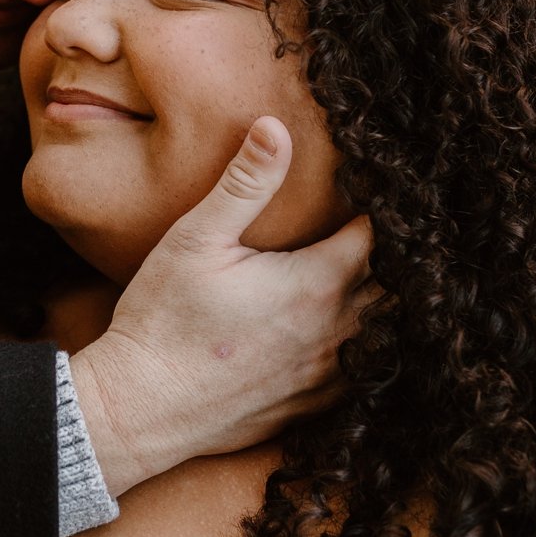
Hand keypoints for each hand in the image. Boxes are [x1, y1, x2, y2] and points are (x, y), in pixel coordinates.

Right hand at [68, 117, 374, 495]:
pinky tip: (353, 332)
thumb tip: (275, 126)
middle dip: (394, 257)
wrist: (139, 410)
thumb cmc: (161, 321)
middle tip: (384, 232)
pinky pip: (366, 373)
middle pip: (396, 286)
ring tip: (377, 276)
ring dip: (386, 303)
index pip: (379, 237)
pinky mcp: (315, 405)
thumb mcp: (196, 239)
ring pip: (387, 332)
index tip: (376, 192)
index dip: (382, 211)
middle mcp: (336, 333)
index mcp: (316, 285)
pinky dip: (369, 347)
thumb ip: (244, 183)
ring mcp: (329, 375)